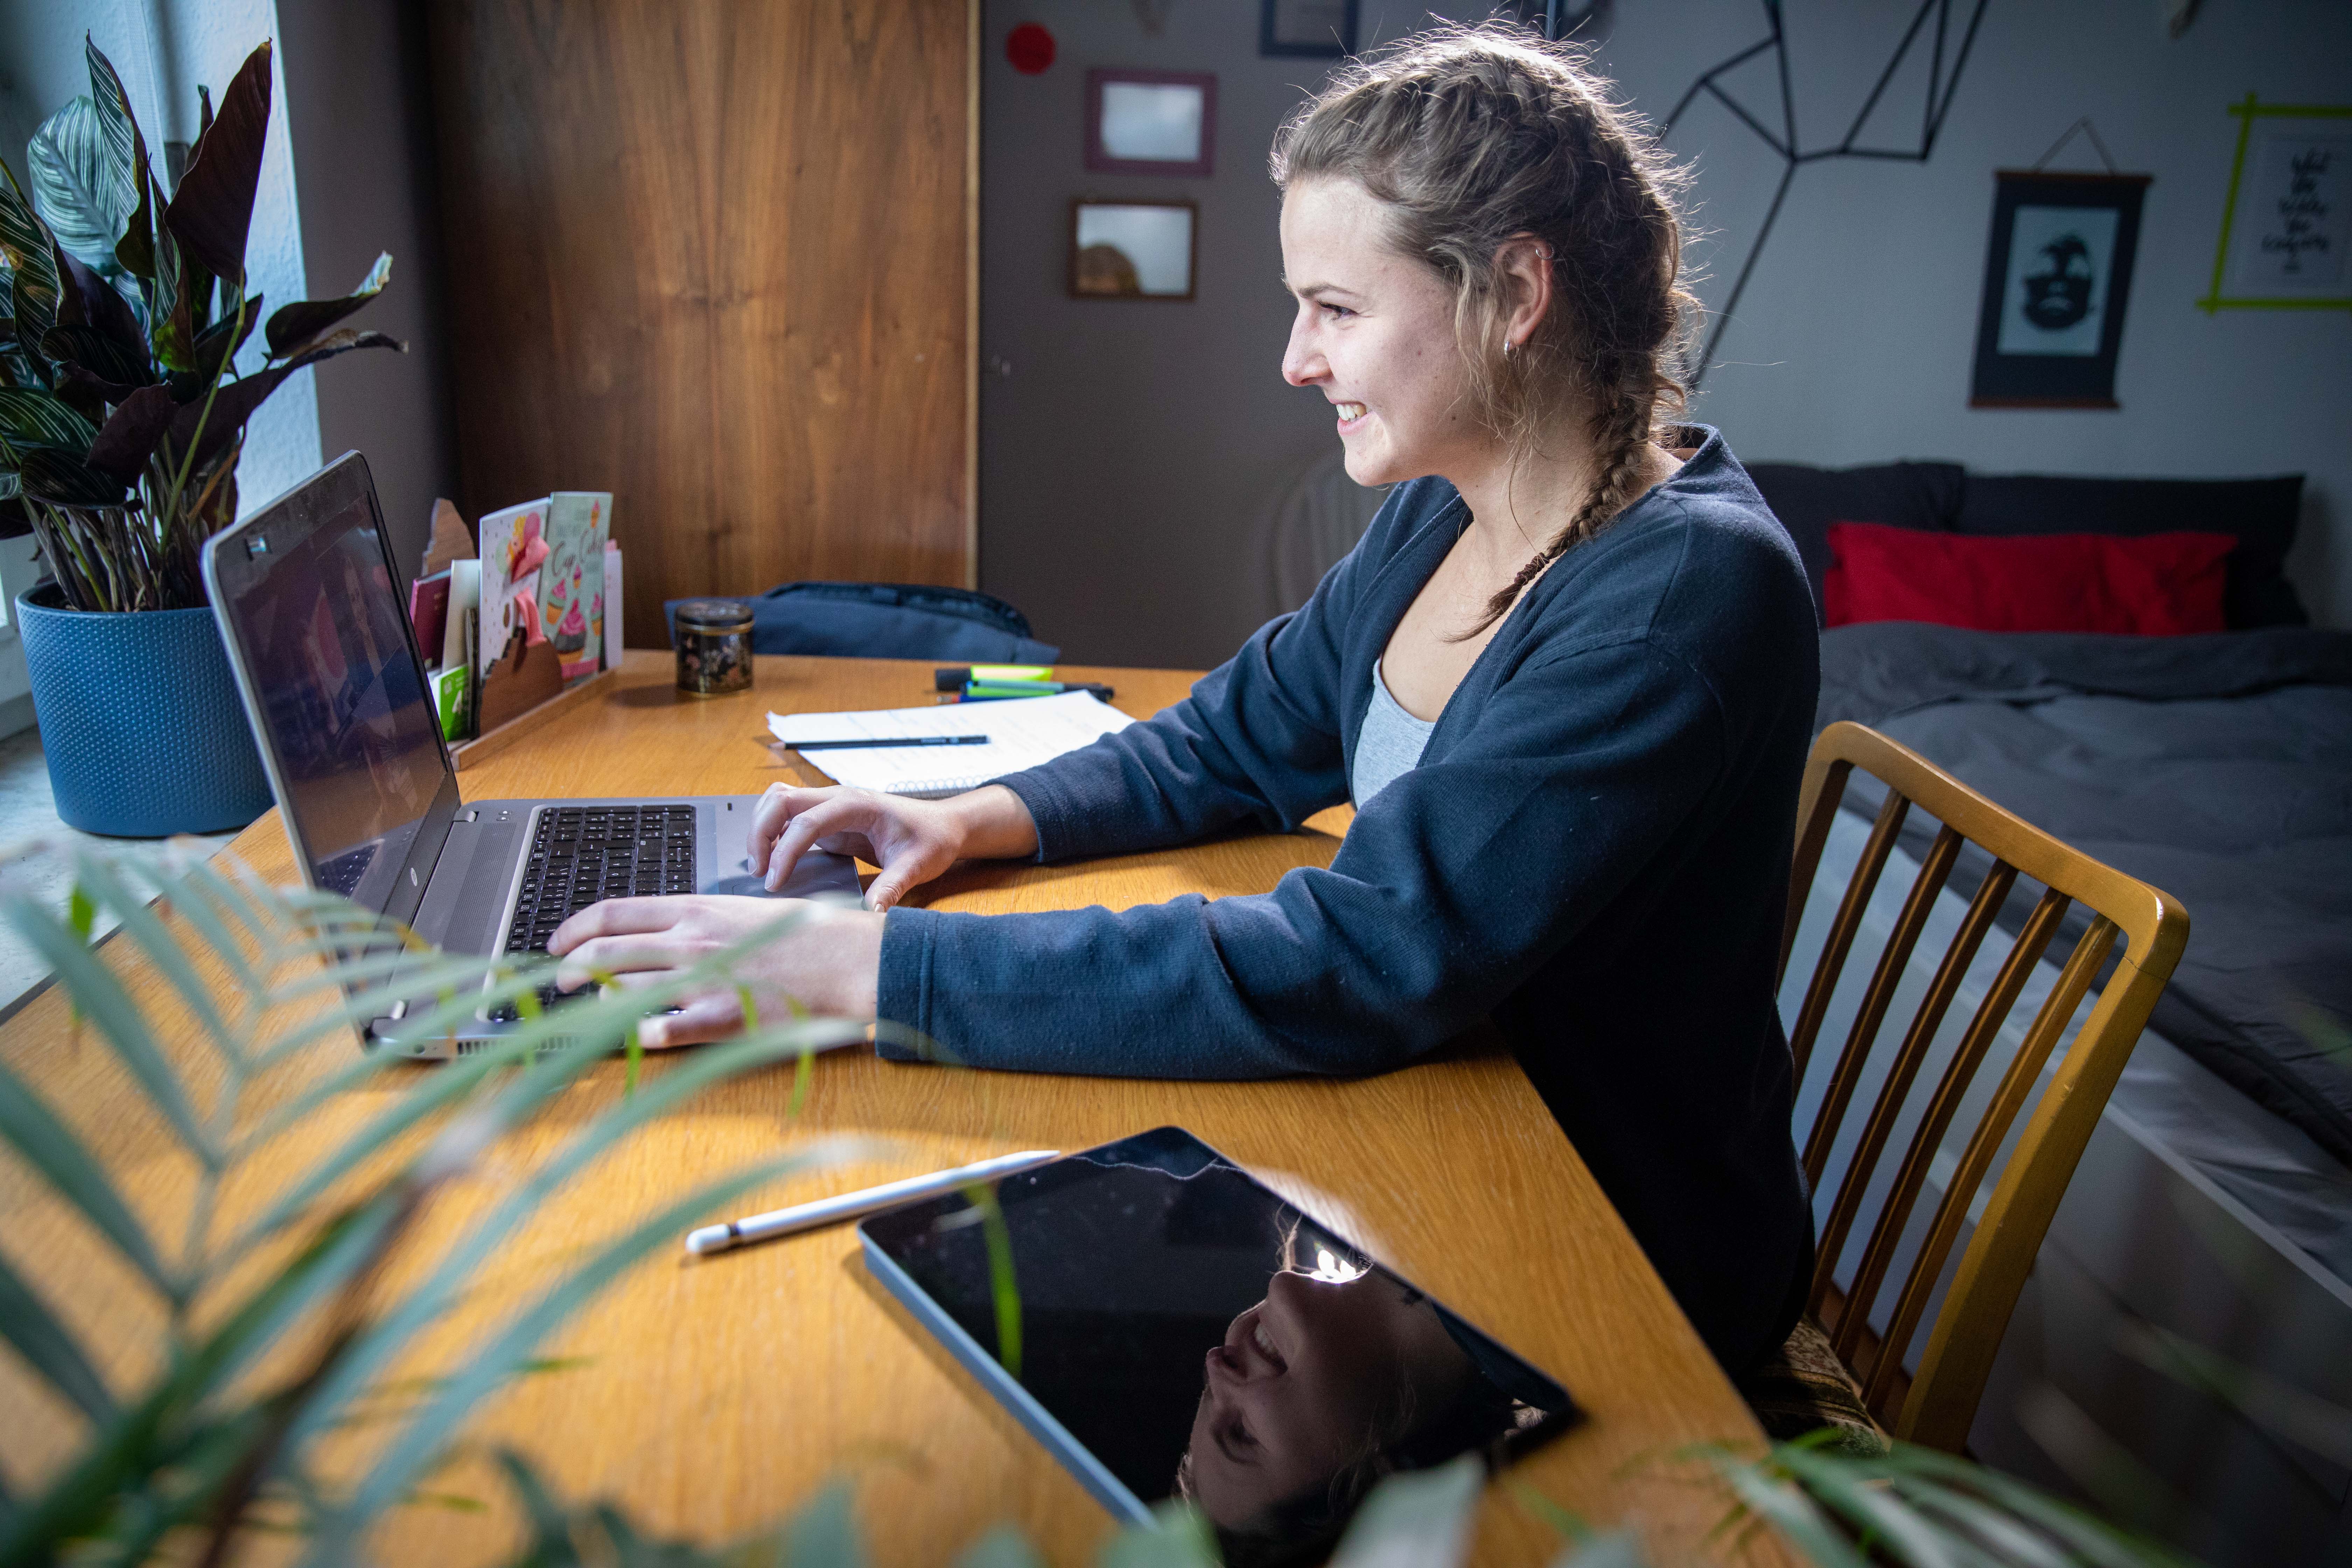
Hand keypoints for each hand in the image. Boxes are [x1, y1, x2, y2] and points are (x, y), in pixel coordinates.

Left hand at [548, 895, 883, 1048]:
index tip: (557, 942)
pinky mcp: (720, 1018)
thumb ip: (700, 922)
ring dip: (596, 1001)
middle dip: (570, 967)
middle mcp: (691, 941)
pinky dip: (637, 1036)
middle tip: (560, 980)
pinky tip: (632, 1037)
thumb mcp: (744, 912)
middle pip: (606, 950)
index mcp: (696, 909)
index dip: (575, 927)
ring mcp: (703, 980)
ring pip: (623, 989)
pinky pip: (661, 1031)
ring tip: (587, 1008)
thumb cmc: (807, 936)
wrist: (850, 960)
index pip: (614, 912)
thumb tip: (662, 934)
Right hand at [748, 782, 1038, 911]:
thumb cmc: (932, 840)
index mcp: (858, 805)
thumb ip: (893, 886)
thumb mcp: (917, 865)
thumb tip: (870, 913)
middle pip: (781, 799)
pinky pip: (788, 814)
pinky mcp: (827, 818)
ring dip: (762, 828)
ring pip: (778, 800)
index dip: (785, 851)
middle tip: (759, 872)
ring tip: (761, 866)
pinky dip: (772, 831)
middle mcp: (838, 797)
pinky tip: (774, 860)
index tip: (774, 883)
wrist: (942, 826)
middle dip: (761, 833)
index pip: (807, 821)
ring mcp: (830, 805)